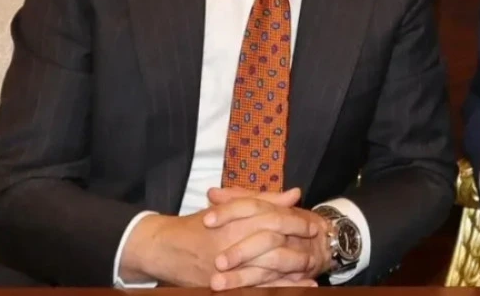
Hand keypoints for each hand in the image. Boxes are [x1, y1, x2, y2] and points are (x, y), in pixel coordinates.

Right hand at [119, 187, 317, 288]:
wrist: (163, 248)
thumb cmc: (198, 225)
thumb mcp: (228, 208)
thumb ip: (262, 201)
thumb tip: (294, 194)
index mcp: (231, 223)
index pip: (269, 220)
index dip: (294, 222)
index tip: (312, 225)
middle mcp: (228, 247)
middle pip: (270, 246)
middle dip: (296, 248)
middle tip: (317, 249)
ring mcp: (224, 271)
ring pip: (263, 273)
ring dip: (290, 274)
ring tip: (312, 273)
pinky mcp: (220, 288)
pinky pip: (253, 290)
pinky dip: (276, 289)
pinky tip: (295, 289)